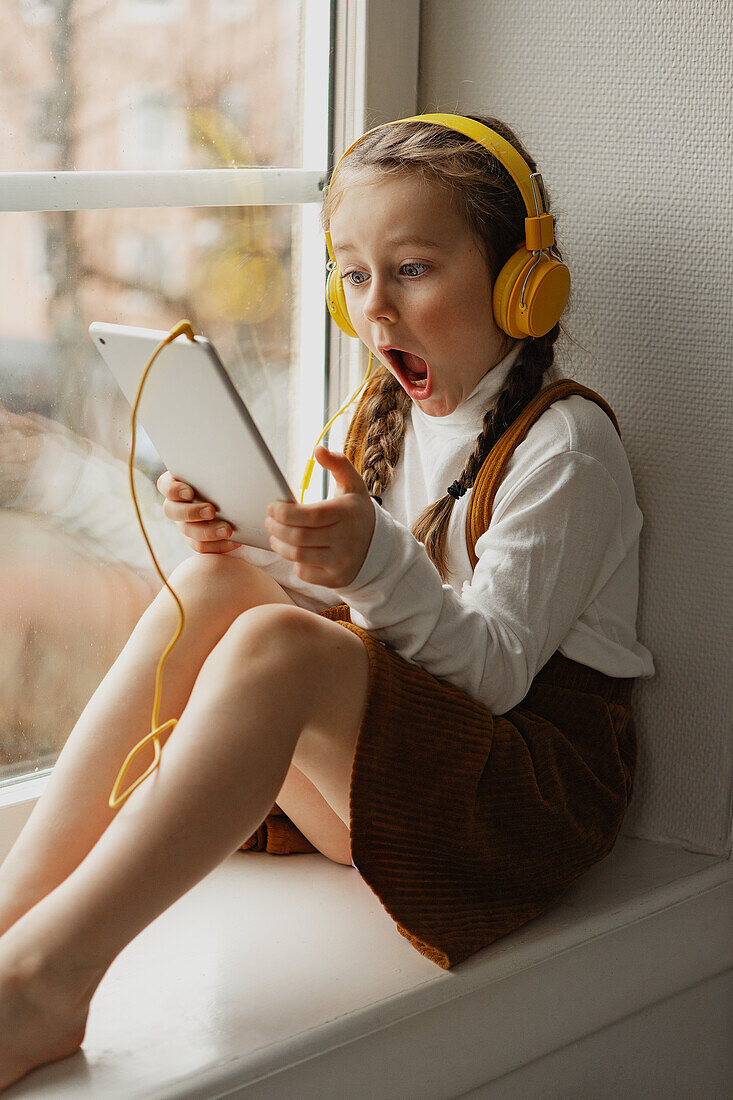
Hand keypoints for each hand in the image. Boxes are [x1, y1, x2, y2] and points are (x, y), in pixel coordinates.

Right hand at [156, 470, 241, 553]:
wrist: (238, 496)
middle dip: (192, 512)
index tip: (190, 492)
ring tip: (228, 530)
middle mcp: (176, 504)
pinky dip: (218, 546)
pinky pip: (202, 546)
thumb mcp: (221, 468)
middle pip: (172, 511)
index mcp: (177, 483)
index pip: (165, 485)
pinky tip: (234, 542)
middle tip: (212, 511)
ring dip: (208, 532)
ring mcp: (184, 523)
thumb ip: (218, 465)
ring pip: (188, 532)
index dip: (174, 490)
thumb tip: (226, 456)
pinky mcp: (196, 539)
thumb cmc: (227, 475)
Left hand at [264, 445, 375, 587]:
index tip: (272, 507)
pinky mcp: (335, 578)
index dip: (284, 513)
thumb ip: (338, 464)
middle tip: (269, 520)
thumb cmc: (356, 512)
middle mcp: (346, 539)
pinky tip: (293, 551)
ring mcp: (341, 561)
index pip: (309, 516)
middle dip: (276, 528)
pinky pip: (304, 572)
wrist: (379, 548)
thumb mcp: (353, 486)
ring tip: (275, 535)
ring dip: (280, 545)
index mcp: (347, 514)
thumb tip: (318, 449)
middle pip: (299, 537)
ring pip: (298, 555)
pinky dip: (294, 562)